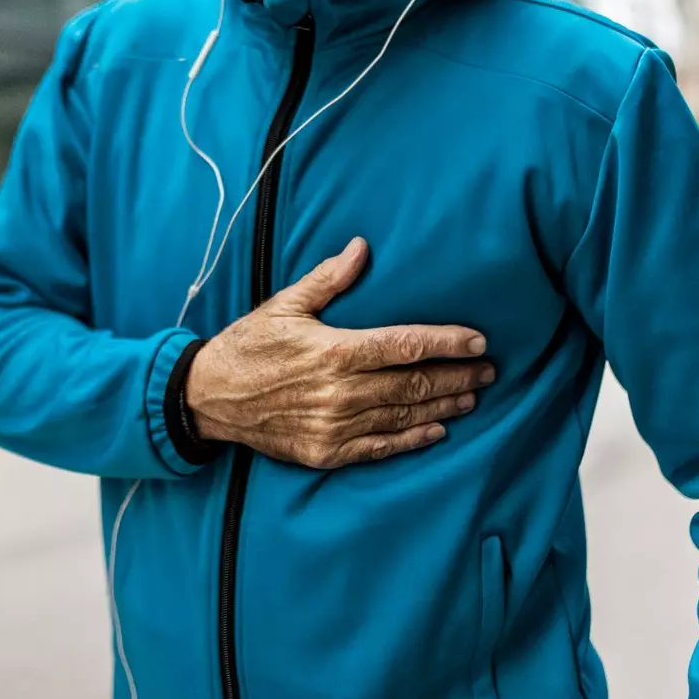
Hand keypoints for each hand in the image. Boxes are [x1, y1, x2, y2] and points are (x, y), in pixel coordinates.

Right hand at [186, 237, 494, 468]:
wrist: (210, 397)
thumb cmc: (249, 345)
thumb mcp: (285, 305)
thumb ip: (329, 279)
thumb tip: (362, 247)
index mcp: (335, 351)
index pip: (405, 345)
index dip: (447, 343)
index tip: (478, 341)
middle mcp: (340, 392)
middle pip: (414, 384)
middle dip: (457, 377)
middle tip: (488, 370)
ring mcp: (334, 426)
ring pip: (403, 416)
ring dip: (442, 407)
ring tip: (471, 397)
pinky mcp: (326, 451)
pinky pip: (380, 447)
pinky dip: (412, 439)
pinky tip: (436, 430)